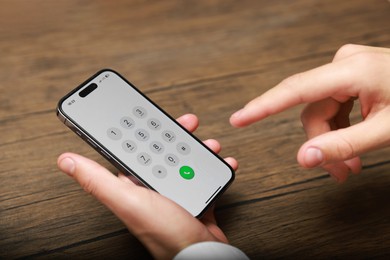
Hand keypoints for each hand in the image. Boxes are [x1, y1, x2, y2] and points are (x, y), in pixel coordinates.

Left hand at [57, 114, 237, 259]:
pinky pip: (203, 177)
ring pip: (185, 162)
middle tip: (186, 123)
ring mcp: (176, 195)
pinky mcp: (195, 200)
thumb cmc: (165, 233)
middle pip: (162, 152)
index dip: (139, 131)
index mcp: (133, 186)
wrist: (201, 255)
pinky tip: (221, 161)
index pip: (132, 151)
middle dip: (175, 135)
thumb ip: (98, 181)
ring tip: (208, 144)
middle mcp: (153, 189)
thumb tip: (66, 161)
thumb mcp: (128, 201)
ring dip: (197, 149)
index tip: (147, 115)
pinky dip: (213, 167)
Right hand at [230, 44, 389, 182]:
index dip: (262, 107)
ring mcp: (349, 68)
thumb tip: (304, 158)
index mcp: (352, 70)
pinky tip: (352, 147)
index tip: (239, 119)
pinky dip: (340, 129)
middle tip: (336, 173)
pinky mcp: (353, 76)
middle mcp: (345, 63)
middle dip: (320, 143)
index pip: (295, 90)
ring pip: (321, 110)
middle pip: (311, 109)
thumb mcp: (387, 131)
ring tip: (348, 167)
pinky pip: (333, 105)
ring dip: (331, 140)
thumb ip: (343, 145)